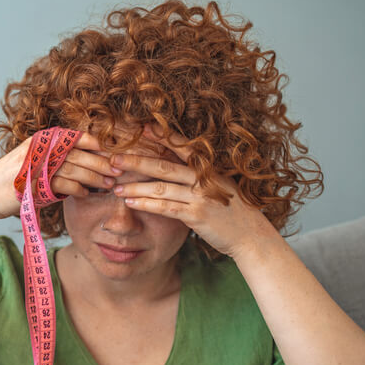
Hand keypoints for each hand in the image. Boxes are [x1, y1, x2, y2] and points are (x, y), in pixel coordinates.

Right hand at [0, 131, 122, 220]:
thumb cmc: (12, 181)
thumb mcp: (33, 164)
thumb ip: (56, 160)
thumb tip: (86, 165)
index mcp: (41, 140)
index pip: (74, 136)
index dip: (95, 143)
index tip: (113, 152)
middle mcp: (39, 148)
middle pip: (78, 153)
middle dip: (101, 162)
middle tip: (118, 170)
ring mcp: (34, 165)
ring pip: (73, 168)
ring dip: (93, 177)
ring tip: (108, 184)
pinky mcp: (32, 183)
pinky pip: (62, 184)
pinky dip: (76, 189)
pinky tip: (86, 193)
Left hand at [109, 126, 275, 257]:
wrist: (251, 236)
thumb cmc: (231, 211)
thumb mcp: (219, 186)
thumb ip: (198, 176)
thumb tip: (172, 166)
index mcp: (209, 167)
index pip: (182, 146)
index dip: (161, 136)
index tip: (140, 128)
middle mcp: (204, 178)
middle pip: (164, 165)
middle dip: (136, 161)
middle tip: (113, 158)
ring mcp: (201, 196)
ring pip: (161, 187)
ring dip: (136, 186)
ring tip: (116, 186)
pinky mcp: (197, 215)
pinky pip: (166, 207)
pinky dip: (146, 204)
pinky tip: (130, 202)